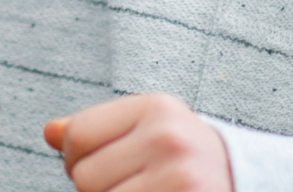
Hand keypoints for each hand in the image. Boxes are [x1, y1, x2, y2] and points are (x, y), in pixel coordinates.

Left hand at [42, 93, 231, 191]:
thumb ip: (98, 131)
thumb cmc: (184, 160)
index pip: (77, 136)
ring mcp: (179, 175)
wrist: (242, 179)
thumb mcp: (147, 131)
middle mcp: (168, 137)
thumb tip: (50, 132)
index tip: (106, 166)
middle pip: (83, 177)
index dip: (76, 159)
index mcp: (156, 108)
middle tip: (134, 184)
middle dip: (99, 189)